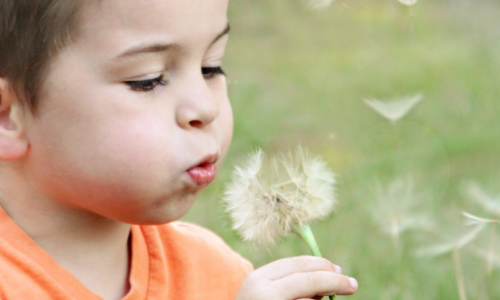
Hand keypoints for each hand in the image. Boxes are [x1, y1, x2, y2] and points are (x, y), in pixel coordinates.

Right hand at [235, 256, 357, 299]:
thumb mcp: (265, 294)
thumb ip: (291, 283)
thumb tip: (331, 274)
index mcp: (259, 279)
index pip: (299, 264)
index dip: (323, 265)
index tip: (340, 271)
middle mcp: (265, 293)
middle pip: (311, 280)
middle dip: (335, 281)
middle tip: (352, 285)